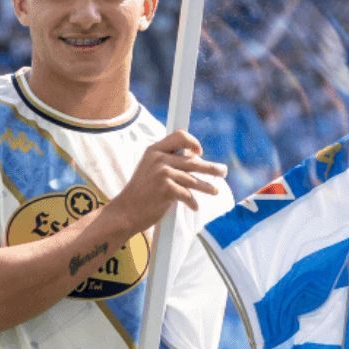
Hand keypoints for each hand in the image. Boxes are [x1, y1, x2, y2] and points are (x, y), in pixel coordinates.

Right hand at [103, 130, 226, 234]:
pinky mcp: (166, 189)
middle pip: (192, 160)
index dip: (193, 142)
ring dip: (207, 187)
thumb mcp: (149, 169)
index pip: (179, 136)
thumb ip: (168, 162)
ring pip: (194, 179)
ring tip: (215, 191)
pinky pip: (188, 195)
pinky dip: (192, 203)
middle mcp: (159, 159)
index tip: (199, 152)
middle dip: (210, 168)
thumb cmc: (140, 192)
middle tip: (223, 171)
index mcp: (154, 150)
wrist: (125, 212)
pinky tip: (194, 207)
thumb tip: (194, 159)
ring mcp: (162, 173)